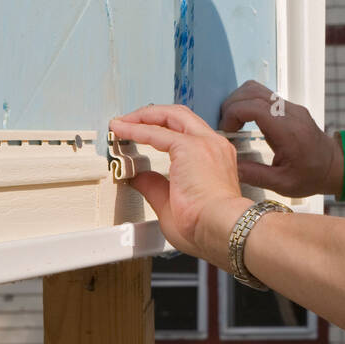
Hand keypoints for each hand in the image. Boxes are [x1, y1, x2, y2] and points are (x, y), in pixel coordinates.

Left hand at [109, 104, 250, 262]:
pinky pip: (155, 132)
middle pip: (181, 116)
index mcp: (216, 159)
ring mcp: (203, 143)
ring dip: (144, 116)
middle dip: (153, 115)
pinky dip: (136, 129)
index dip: (163, 131)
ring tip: (123, 122)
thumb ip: (156, 187)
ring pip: (171, 116)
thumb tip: (140, 178)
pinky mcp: (188, 147)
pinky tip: (122, 130)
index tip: (144, 135)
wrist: (222, 228)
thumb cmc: (207, 227)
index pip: (188, 134)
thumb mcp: (173, 205)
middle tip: (131, 121)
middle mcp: (213, 145)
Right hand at [219, 80, 342, 197]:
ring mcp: (291, 107)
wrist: (336, 166)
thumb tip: (229, 165)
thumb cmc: (312, 176)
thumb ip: (254, 174)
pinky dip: (249, 103)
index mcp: (287, 130)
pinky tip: (246, 122)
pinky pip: (264, 95)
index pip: (253, 106)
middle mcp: (289, 112)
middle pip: (251, 91)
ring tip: (234, 123)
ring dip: (239, 101)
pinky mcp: (290, 107)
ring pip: (257, 88)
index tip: (227, 131)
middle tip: (226, 127)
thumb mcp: (282, 184)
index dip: (232, 114)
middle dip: (231, 105)